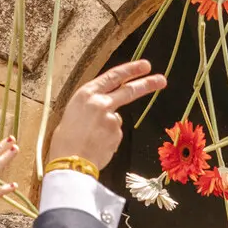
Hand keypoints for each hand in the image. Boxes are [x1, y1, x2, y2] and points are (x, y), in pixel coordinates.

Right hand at [48, 61, 167, 173]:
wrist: (69, 162)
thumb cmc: (65, 141)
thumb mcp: (73, 114)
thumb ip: (92, 108)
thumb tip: (106, 113)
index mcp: (86, 94)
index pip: (113, 76)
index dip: (131, 70)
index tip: (145, 66)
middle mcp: (100, 102)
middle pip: (129, 90)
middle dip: (147, 84)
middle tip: (161, 80)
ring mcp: (111, 118)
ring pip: (116, 119)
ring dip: (108, 129)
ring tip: (92, 139)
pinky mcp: (117, 133)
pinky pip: (115, 135)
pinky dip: (109, 140)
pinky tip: (97, 146)